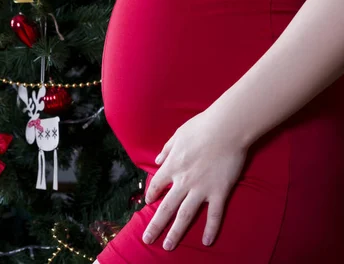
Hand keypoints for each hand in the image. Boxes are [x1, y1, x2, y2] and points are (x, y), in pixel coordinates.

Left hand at [142, 110, 247, 250]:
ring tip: (168, 246)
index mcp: (172, 166)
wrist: (226, 128)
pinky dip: (210, 229)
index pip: (157, 185)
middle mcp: (183, 181)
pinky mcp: (219, 192)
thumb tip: (158, 159)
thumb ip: (167, 149)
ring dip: (175, 233)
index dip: (151, 194)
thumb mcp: (178, 135)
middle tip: (147, 240)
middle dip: (155, 225)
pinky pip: (214, 215)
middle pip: (166, 207)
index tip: (148, 203)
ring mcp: (201, 189)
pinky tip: (206, 242)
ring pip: (185, 215)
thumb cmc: (201, 127)